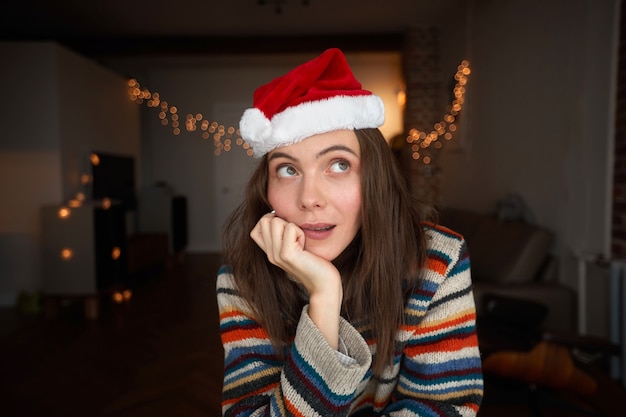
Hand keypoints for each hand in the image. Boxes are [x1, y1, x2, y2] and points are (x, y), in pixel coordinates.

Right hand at [250, 212, 341, 348]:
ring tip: (300, 242)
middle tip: (296, 238)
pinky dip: (300, 232)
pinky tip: (305, 247)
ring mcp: (276, 255)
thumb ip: (284, 234)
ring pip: (275, 221)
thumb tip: (278, 213)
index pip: (257, 227)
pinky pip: (290, 228)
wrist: (324, 283)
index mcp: (270, 252)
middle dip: (283, 221)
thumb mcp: (294, 246)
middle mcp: (270, 254)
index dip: (271, 221)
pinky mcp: (287, 254)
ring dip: (292, 226)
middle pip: (265, 220)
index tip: (288, 232)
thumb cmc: (314, 261)